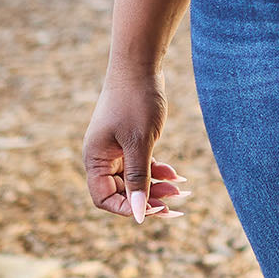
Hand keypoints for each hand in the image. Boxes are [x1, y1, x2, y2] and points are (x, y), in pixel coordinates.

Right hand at [82, 73, 189, 224]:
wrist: (140, 63)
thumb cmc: (136, 100)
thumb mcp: (140, 142)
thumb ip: (138, 178)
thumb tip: (140, 214)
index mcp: (96, 159)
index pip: (104, 198)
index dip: (127, 208)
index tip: (154, 209)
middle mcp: (102, 156)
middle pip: (122, 191)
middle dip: (148, 198)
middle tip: (176, 203)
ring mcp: (116, 147)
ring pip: (134, 178)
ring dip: (157, 186)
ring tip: (182, 189)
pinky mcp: (130, 139)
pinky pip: (142, 163)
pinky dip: (158, 170)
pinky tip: (177, 175)